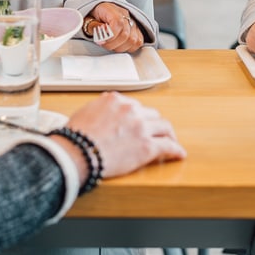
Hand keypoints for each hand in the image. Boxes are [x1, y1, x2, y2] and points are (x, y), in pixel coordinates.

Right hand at [60, 91, 185, 178]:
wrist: (76, 152)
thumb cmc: (75, 137)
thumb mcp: (85, 112)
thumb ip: (100, 107)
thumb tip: (104, 108)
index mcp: (116, 100)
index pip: (134, 106)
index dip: (138, 116)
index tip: (139, 123)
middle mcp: (131, 110)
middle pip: (151, 114)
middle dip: (153, 124)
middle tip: (155, 132)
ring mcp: (141, 127)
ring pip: (164, 127)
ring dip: (168, 134)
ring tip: (170, 141)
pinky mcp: (148, 146)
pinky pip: (168, 146)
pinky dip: (176, 150)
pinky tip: (179, 154)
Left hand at [87, 1, 144, 52]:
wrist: (100, 8)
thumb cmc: (93, 14)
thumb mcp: (87, 17)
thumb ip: (92, 25)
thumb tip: (99, 35)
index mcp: (111, 9)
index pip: (118, 23)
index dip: (110, 36)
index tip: (100, 41)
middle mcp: (125, 14)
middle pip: (125, 34)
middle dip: (112, 44)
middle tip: (103, 44)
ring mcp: (132, 22)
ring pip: (133, 40)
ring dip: (120, 47)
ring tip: (110, 45)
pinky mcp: (136, 29)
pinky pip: (138, 42)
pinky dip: (129, 47)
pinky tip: (119, 46)